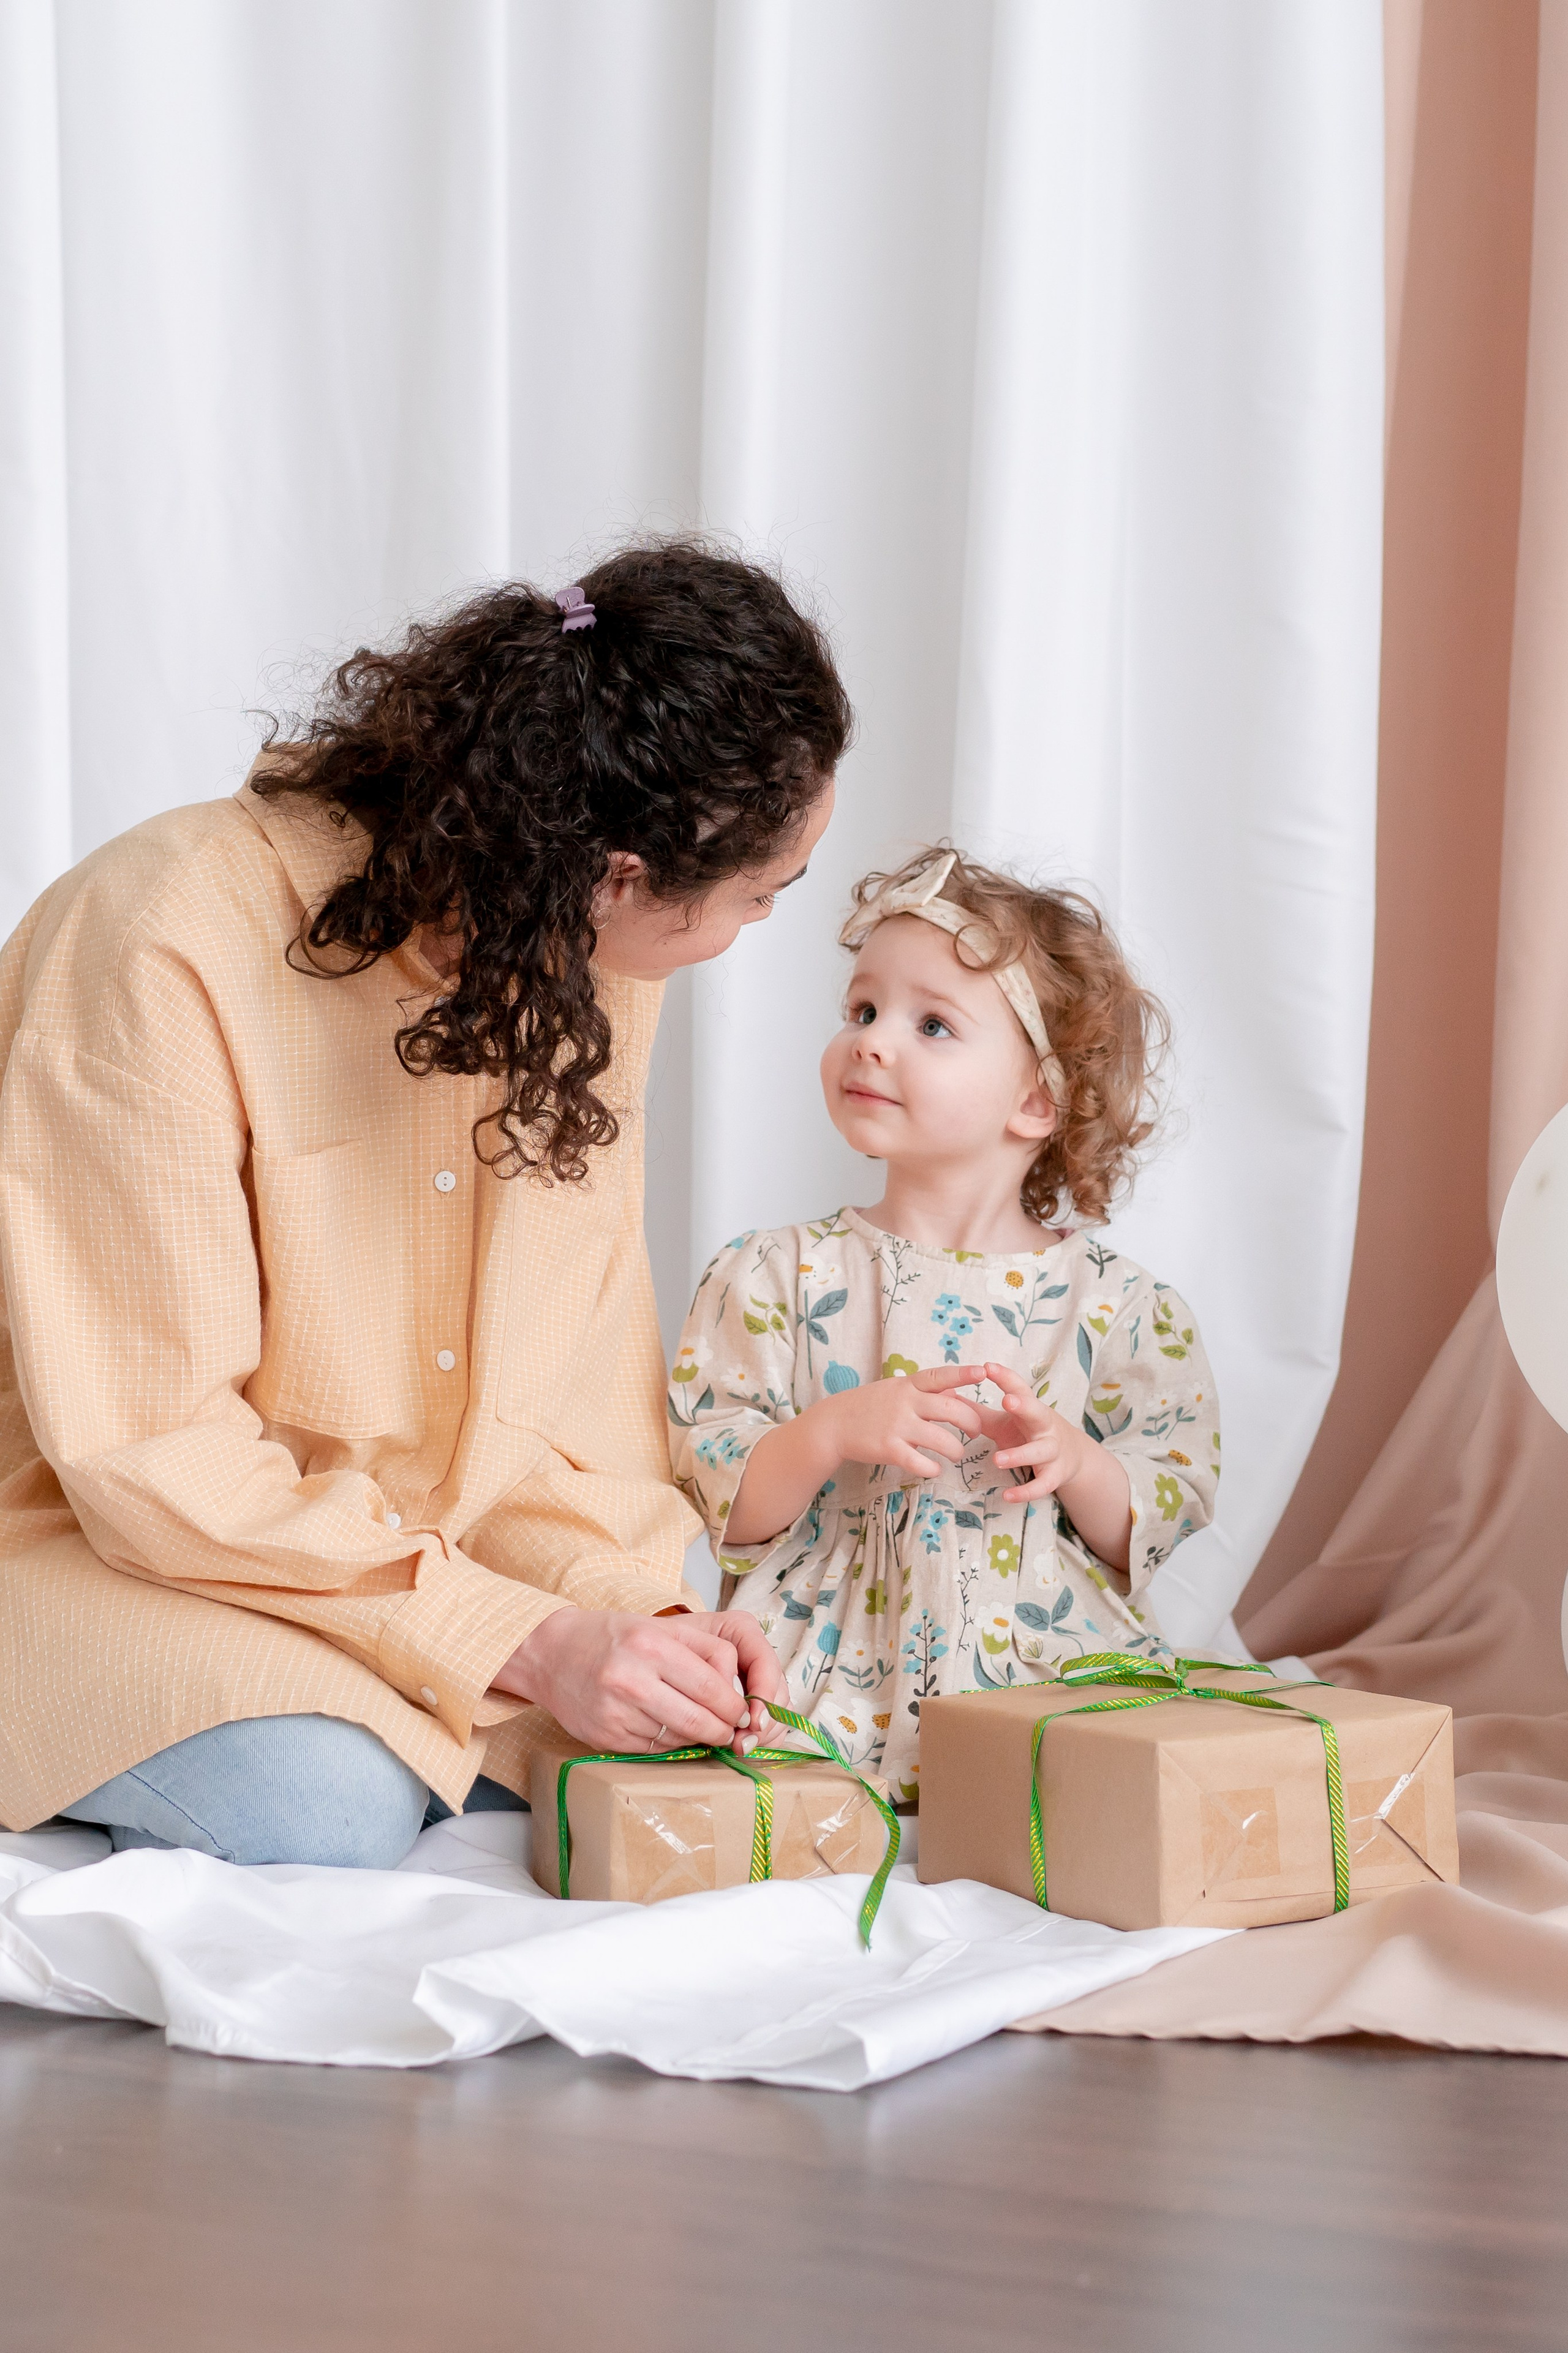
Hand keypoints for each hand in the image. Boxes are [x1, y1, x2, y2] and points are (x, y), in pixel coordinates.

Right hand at [490, 1606, 784, 1751]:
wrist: (551, 1654)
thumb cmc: (612, 1637)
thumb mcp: (659, 1628)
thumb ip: (703, 1652)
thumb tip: (739, 1692)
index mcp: (651, 1645)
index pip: (710, 1686)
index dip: (734, 1706)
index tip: (742, 1712)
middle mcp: (631, 1679)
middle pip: (697, 1719)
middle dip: (723, 1730)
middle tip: (732, 1730)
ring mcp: (616, 1712)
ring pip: (677, 1739)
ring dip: (698, 1739)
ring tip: (704, 1730)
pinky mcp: (605, 1737)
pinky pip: (654, 1749)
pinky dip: (670, 1744)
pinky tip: (671, 1731)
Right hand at [812, 1363, 986, 1481]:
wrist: (834, 1424)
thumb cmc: (869, 1406)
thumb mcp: (895, 1390)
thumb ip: (923, 1392)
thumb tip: (955, 1394)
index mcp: (908, 1385)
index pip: (940, 1376)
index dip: (963, 1374)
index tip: (983, 1372)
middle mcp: (905, 1403)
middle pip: (952, 1410)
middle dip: (971, 1423)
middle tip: (975, 1432)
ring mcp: (897, 1426)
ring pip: (942, 1441)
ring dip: (956, 1451)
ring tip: (955, 1454)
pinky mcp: (889, 1449)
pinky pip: (921, 1463)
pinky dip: (933, 1469)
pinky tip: (934, 1469)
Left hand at [973, 1360, 1131, 1570]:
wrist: (1072, 1456)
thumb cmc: (1029, 1432)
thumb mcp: (1005, 1421)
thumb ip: (978, 1412)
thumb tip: (946, 1395)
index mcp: (1030, 1409)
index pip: (1020, 1388)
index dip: (1005, 1378)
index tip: (988, 1366)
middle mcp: (1044, 1426)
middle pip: (1037, 1413)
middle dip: (1024, 1406)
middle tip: (1006, 1400)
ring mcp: (1052, 1451)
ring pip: (1038, 1452)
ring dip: (1019, 1455)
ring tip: (996, 1460)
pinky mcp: (1055, 1475)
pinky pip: (1041, 1485)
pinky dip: (1025, 1491)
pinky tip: (1007, 1496)